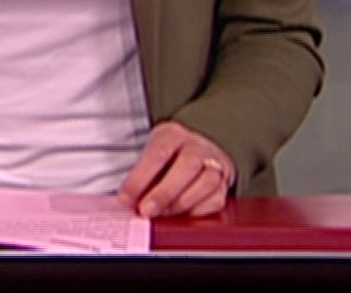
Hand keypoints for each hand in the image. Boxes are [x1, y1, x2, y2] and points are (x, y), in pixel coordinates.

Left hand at [117, 122, 234, 218]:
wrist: (196, 152)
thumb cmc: (167, 158)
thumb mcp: (149, 157)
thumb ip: (140, 178)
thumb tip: (128, 202)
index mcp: (173, 134)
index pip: (157, 153)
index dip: (139, 178)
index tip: (125, 199)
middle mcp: (197, 145)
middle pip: (187, 166)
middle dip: (164, 193)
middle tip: (146, 211)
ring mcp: (215, 163)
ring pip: (207, 182)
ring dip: (182, 203)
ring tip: (164, 215)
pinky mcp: (225, 183)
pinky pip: (217, 199)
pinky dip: (199, 210)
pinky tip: (183, 215)